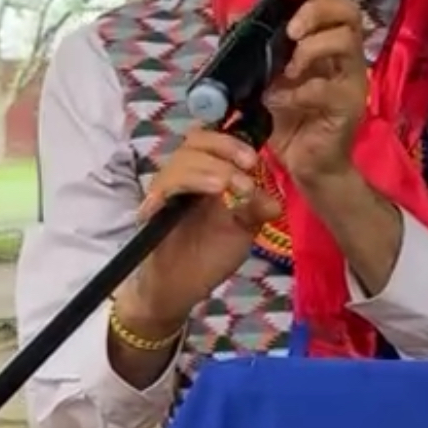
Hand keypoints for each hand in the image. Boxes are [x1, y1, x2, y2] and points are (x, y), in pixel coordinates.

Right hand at [115, 129, 282, 333]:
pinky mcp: (152, 210)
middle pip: (195, 141)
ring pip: (181, 160)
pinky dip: (186, 182)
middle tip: (248, 165)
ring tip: (230, 186)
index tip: (254, 160)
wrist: (179, 287)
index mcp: (207, 176)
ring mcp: (166, 191)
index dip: (233, 143)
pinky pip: (163, 186)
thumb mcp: (241, 231)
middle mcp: (183, 177)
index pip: (213, 141)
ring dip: (211, 167)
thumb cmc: (208, 256)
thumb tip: (275, 202)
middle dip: (224, 148)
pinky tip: (210, 190)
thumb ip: (256, 211)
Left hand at [263, 0, 367, 186]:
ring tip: (288, 68)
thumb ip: (256, 48)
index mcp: (329, 43)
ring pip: (346, 43)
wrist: (307, 165)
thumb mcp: (267, 78)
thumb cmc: (290, 119)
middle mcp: (346, 57)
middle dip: (317, 11)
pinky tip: (277, 100)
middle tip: (292, 31)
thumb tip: (235, 15)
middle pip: (349, 12)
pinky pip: (328, 89)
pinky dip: (298, 92)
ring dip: (312, 48)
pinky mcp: (348, 108)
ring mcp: (351, 81)